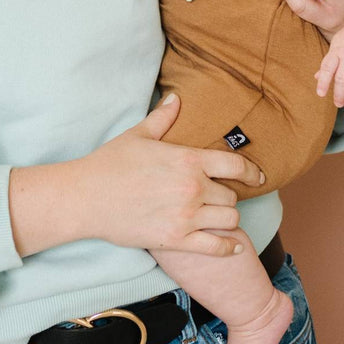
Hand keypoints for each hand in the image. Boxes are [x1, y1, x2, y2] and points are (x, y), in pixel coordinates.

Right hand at [77, 94, 265, 256]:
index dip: (252, 171)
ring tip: (219, 216)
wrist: (85, 197)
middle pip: (231, 195)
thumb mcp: (138, 134)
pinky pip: (215, 246)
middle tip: (217, 196)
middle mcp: (192, 188)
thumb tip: (177, 97)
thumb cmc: (110, 163)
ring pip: (229, 219)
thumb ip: (163, 117)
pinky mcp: (175, 240)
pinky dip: (228, 246)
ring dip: (227, 218)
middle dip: (226, 195)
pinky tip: (233, 245)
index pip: (235, 165)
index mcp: (187, 160)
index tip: (257, 176)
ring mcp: (186, 216)